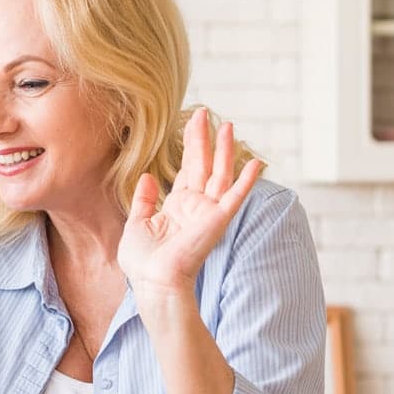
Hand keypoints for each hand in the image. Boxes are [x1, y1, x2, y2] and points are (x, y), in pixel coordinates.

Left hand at [119, 108, 262, 298]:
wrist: (152, 281)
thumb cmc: (143, 262)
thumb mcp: (136, 224)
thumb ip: (144, 200)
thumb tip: (148, 176)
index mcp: (177, 206)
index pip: (187, 169)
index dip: (190, 146)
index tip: (191, 122)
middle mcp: (195, 206)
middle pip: (203, 164)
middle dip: (203, 138)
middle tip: (202, 112)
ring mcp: (208, 212)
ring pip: (220, 173)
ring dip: (225, 149)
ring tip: (228, 125)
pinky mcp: (217, 219)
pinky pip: (235, 196)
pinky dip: (247, 180)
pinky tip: (257, 162)